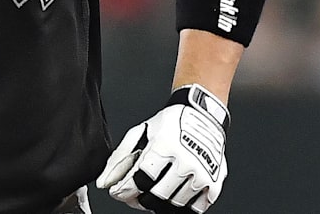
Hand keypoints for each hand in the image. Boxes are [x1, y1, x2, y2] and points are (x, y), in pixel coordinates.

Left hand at [95, 84, 229, 212]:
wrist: (203, 114)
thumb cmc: (171, 123)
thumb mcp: (140, 133)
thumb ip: (119, 159)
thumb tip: (104, 183)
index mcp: (165, 145)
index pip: (139, 180)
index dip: (125, 191)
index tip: (120, 191)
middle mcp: (186, 160)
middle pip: (156, 196)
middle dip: (141, 199)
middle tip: (137, 193)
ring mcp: (202, 173)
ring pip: (175, 204)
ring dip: (161, 201)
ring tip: (157, 188)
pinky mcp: (215, 182)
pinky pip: (196, 208)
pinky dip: (184, 205)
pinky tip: (176, 192)